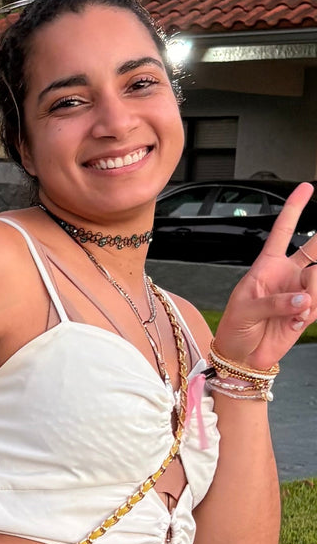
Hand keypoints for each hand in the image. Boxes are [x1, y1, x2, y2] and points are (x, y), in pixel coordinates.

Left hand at [212, 182, 316, 368]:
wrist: (243, 356)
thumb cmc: (235, 328)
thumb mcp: (245, 310)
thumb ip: (274, 302)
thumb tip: (302, 299)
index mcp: (266, 266)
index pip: (282, 231)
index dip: (294, 209)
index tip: (306, 187)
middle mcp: (287, 274)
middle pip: (315, 247)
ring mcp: (301, 291)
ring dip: (310, 296)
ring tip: (294, 313)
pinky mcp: (309, 310)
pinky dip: (310, 313)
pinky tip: (296, 322)